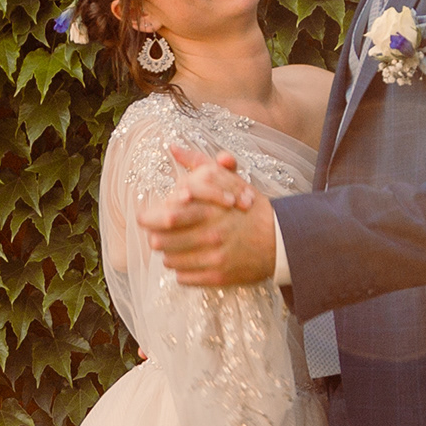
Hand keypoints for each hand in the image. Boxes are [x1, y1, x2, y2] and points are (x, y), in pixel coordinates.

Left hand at [142, 142, 280, 288]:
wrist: (280, 240)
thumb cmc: (250, 209)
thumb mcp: (228, 179)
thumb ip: (199, 162)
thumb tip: (172, 147)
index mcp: (209, 210)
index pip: (166, 217)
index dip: (149, 219)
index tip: (144, 217)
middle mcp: (210, 235)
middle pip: (161, 242)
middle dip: (156, 237)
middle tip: (159, 234)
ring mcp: (213, 258)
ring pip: (170, 261)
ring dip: (169, 253)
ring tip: (177, 246)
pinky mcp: (217, 277)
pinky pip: (183, 278)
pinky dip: (182, 270)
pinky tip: (190, 260)